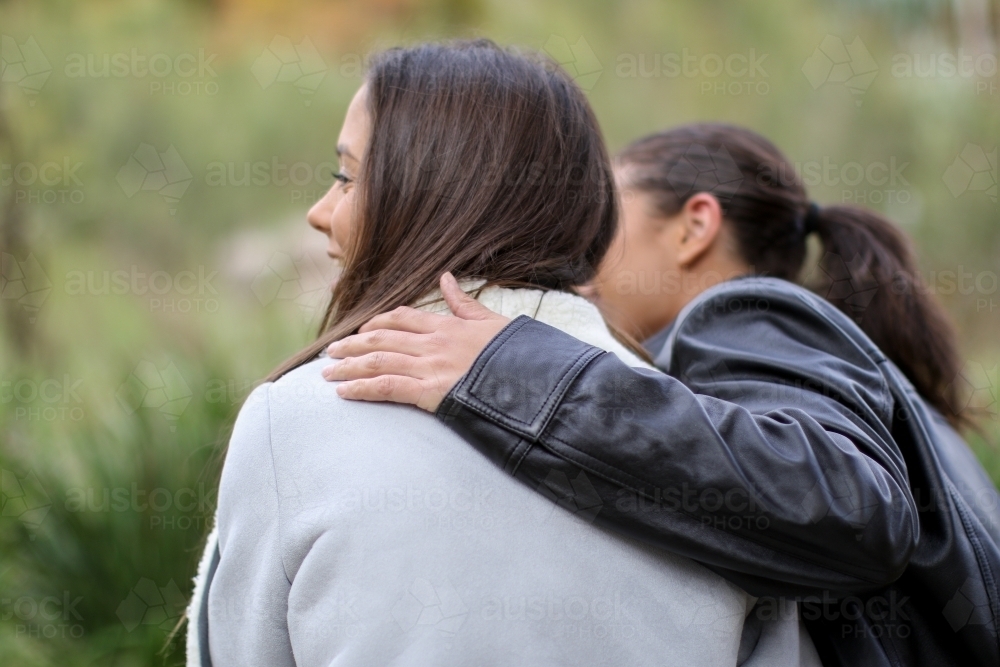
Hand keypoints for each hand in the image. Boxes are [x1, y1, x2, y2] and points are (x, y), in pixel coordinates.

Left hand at [323, 272, 510, 410]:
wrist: (536, 383)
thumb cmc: (519, 355)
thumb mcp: (493, 322)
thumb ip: (465, 303)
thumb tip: (446, 277)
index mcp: (448, 326)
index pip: (403, 318)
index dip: (377, 324)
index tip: (361, 331)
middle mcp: (434, 343)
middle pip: (381, 339)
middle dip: (352, 345)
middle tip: (331, 352)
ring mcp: (431, 367)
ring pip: (378, 361)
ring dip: (348, 366)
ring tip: (327, 373)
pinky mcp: (431, 392)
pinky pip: (387, 387)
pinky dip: (362, 388)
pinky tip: (343, 392)